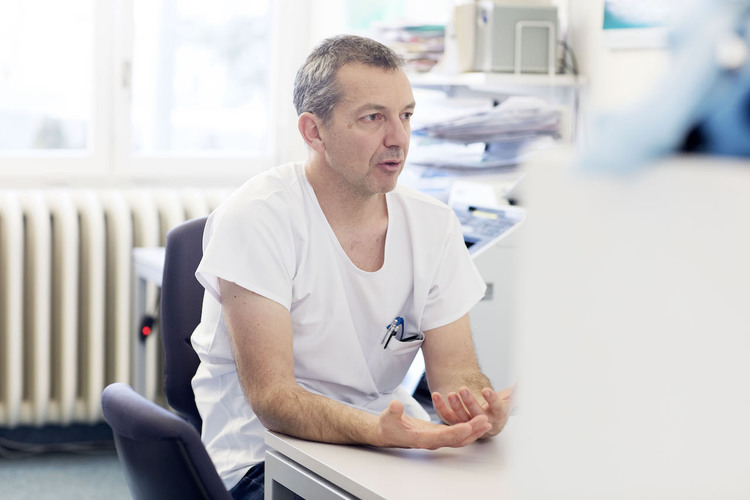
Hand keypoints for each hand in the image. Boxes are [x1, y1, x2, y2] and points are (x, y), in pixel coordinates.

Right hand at [376, 400, 490, 449]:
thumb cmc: (388, 425)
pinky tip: (477, 422)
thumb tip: (395, 405)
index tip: (468, 426)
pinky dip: (467, 429)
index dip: (455, 432)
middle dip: (471, 431)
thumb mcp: (387, 416)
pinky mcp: (438, 434)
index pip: (441, 437)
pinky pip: (456, 433)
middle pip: (455, 439)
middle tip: (485, 421)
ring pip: (458, 438)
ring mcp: (436, 438)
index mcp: (420, 438)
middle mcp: (431, 441)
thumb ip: (393, 411)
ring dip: (473, 431)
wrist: (388, 432)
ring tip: (486, 422)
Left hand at [431, 385, 513, 437]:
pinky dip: (441, 407)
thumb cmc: (499, 406)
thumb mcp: (510, 397)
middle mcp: (484, 423)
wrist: (489, 420)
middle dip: (470, 402)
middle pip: (477, 415)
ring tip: (450, 393)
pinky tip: (436, 395)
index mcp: (499, 416)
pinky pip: (447, 417)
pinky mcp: (456, 424)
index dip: (492, 399)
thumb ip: (516, 388)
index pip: (497, 408)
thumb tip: (523, 378)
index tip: (486, 389)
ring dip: (455, 406)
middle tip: (462, 389)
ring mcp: (469, 425)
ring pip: (461, 418)